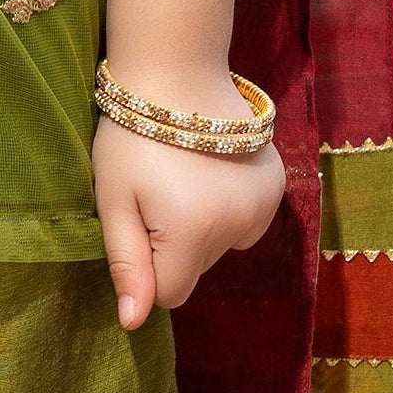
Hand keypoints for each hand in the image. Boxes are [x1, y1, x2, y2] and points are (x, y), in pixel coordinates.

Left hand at [94, 108, 283, 330]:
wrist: (177, 70)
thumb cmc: (131, 136)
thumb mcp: (114, 199)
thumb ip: (127, 262)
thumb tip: (133, 322)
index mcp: (192, 233)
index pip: (172, 295)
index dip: (149, 269)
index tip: (137, 226)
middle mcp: (238, 226)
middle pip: (198, 269)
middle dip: (175, 247)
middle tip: (157, 195)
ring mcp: (265, 205)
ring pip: (224, 248)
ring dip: (204, 229)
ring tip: (184, 181)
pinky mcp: (278, 184)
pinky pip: (249, 222)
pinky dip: (230, 210)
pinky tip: (212, 174)